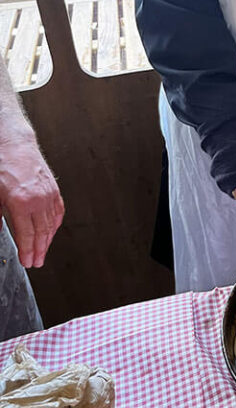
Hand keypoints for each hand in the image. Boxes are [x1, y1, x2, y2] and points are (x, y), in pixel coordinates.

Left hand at [0, 133, 63, 267]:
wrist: (13, 145)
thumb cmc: (1, 167)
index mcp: (21, 202)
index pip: (26, 235)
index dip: (27, 251)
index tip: (27, 262)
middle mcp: (38, 199)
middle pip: (41, 233)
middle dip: (38, 251)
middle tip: (36, 263)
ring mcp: (48, 194)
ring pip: (51, 224)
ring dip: (47, 241)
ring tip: (43, 252)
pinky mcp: (54, 189)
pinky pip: (58, 212)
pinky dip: (55, 225)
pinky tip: (51, 232)